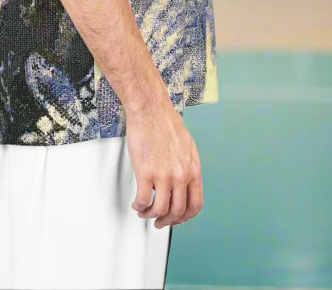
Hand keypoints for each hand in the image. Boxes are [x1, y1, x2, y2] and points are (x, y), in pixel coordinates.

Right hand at [126, 100, 202, 227]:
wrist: (150, 109)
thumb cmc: (165, 123)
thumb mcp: (187, 146)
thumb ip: (186, 167)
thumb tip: (181, 183)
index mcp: (193, 169)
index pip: (195, 204)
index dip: (185, 217)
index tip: (177, 218)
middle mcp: (181, 175)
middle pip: (178, 211)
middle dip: (168, 221)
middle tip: (159, 222)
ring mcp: (164, 175)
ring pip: (160, 209)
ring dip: (150, 215)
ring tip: (144, 212)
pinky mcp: (146, 172)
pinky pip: (143, 200)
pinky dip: (139, 206)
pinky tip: (136, 203)